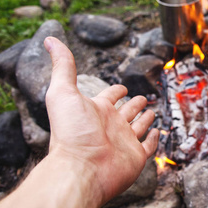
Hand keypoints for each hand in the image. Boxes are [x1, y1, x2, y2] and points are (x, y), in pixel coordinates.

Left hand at [44, 36, 158, 204]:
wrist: (82, 168)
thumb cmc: (72, 131)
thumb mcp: (63, 91)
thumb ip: (62, 66)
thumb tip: (49, 38)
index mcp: (97, 110)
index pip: (109, 96)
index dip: (116, 90)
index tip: (122, 87)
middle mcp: (112, 125)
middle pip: (127, 111)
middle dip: (135, 103)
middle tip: (142, 98)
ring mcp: (125, 141)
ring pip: (139, 127)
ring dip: (146, 119)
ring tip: (152, 112)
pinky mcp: (137, 157)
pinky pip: (149, 146)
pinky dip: (154, 140)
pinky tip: (158, 132)